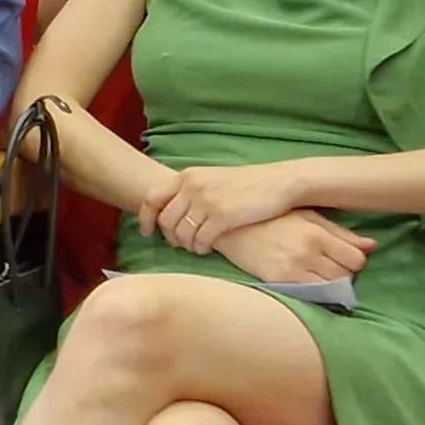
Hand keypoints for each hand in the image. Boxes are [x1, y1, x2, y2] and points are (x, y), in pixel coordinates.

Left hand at [142, 161, 311, 251]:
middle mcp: (192, 187)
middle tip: (180, 244)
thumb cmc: (247, 184)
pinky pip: (200, 241)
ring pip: (181, 234)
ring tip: (197, 247)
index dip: (144, 218)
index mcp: (187, 176)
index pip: (151, 198)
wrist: (279, 182)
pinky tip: (209, 248)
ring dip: (187, 245)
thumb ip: (191, 190)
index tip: (147, 232)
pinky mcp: (222, 217)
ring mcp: (207, 201)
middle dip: (170, 237)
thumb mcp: (212, 178)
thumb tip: (172, 211)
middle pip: (165, 221)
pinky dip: (201, 249)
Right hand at [214, 209, 376, 283]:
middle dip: (344, 272)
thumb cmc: (273, 217)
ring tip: (319, 273)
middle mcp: (307, 253)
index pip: (356, 259)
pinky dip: (315, 291)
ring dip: (330, 284)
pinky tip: (307, 281)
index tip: (345, 256)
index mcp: (316, 233)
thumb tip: (372, 245)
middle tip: (331, 265)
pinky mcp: (278, 282)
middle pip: (345, 276)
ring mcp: (292, 270)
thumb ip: (341, 233)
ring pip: (330, 289)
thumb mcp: (309, 217)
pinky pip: (310, 295)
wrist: (232, 227)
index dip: (355, 260)